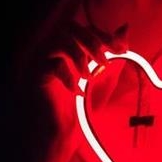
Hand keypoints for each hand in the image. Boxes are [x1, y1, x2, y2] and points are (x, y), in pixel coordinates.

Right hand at [28, 22, 127, 161]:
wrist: (68, 134)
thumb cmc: (86, 106)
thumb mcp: (107, 77)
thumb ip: (114, 53)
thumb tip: (125, 27)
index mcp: (73, 49)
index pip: (86, 29)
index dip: (104, 35)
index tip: (122, 49)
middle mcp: (57, 51)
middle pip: (70, 27)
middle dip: (91, 40)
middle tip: (104, 60)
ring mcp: (44, 61)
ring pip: (59, 40)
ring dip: (78, 55)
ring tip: (89, 76)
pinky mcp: (37, 75)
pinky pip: (51, 64)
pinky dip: (68, 76)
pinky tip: (76, 92)